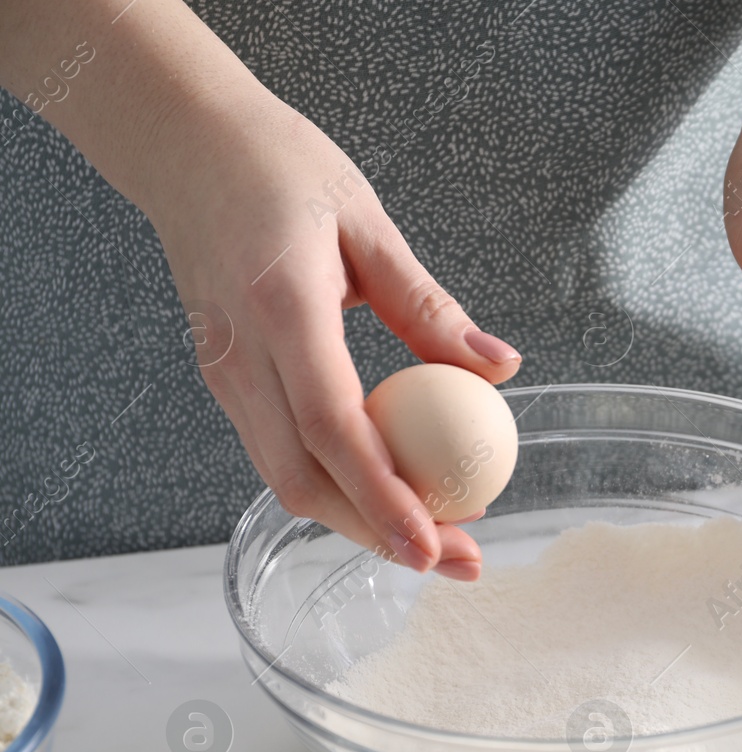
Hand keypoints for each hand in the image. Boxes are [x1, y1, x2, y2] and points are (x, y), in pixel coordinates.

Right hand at [145, 95, 519, 579]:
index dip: (387, 499)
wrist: (183, 142)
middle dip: (380, 535)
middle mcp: (243, 356)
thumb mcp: (369, 224)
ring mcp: (225, 373)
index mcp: (284, 311)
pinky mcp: (225, 378)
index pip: (336, 430)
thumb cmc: (276, 168)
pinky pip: (279, 452)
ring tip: (436, 538)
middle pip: (305, 480)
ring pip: (286, 479)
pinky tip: (389, 492)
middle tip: (458, 560)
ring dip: (360, 521)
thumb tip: (500, 370)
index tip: (438, 545)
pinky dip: (335, 486)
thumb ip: (431, 308)